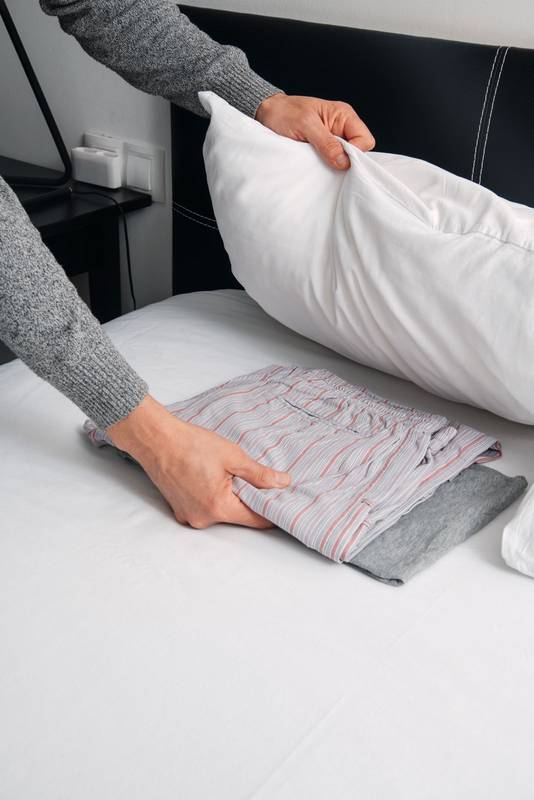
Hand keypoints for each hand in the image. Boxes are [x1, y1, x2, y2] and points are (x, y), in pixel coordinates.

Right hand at [107, 395, 290, 528]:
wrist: (156, 440)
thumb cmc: (191, 445)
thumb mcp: (233, 456)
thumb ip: (259, 475)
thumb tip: (282, 483)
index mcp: (218, 508)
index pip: (257, 520)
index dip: (273, 510)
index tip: (284, 500)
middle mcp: (203, 519)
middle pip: (239, 516)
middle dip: (251, 500)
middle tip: (258, 479)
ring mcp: (189, 516)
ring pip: (222, 512)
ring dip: (231, 497)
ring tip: (229, 473)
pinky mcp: (180, 510)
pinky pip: (206, 508)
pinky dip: (214, 497)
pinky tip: (211, 476)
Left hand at [256, 93, 374, 169]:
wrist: (268, 114)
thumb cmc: (285, 113)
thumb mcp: (306, 125)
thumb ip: (326, 142)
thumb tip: (344, 161)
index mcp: (344, 115)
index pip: (365, 140)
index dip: (355, 153)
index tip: (337, 159)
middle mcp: (343, 127)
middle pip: (359, 151)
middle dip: (346, 160)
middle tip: (327, 162)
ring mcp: (334, 139)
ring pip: (347, 159)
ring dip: (335, 164)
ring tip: (319, 162)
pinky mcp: (325, 149)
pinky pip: (334, 162)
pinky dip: (327, 166)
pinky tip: (317, 165)